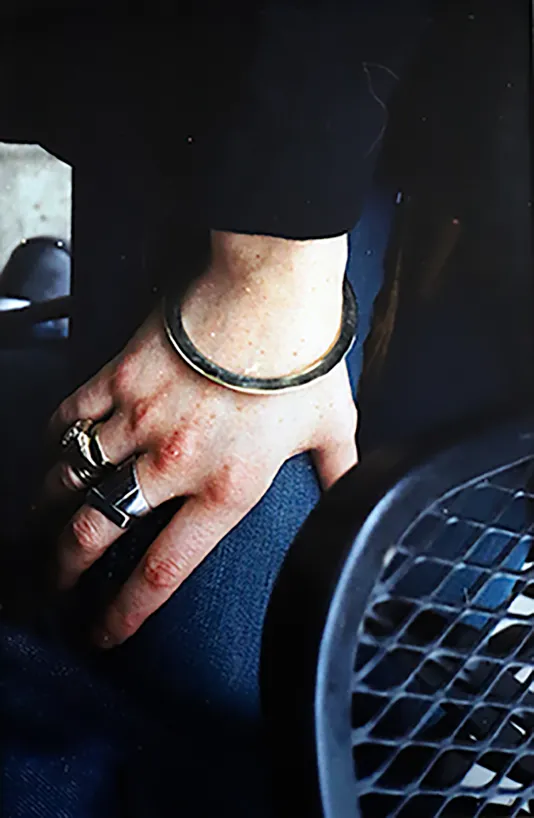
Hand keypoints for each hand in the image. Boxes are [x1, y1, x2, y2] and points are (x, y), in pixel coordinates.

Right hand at [44, 232, 357, 647]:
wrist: (270, 290)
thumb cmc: (303, 359)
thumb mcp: (332, 427)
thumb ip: (338, 472)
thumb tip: (353, 497)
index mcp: (226, 487)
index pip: (163, 570)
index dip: (125, 613)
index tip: (102, 634)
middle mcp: (173, 463)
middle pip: (94, 533)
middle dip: (64, 569)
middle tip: (55, 585)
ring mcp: (138, 420)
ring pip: (71, 478)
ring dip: (50, 506)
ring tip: (43, 522)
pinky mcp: (119, 377)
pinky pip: (68, 418)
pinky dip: (54, 440)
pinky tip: (52, 452)